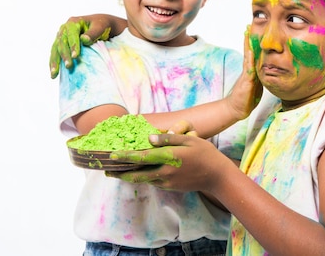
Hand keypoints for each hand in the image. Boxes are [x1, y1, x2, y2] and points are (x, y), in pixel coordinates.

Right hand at [49, 14, 126, 78]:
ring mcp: (61, 36)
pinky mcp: (61, 44)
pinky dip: (54, 63)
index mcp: (73, 22)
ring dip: (54, 62)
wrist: (98, 25)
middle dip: (64, 56)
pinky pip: (55, 53)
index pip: (72, 35)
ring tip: (54, 74)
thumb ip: (93, 33)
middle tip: (69, 66)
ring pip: (55, 49)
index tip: (75, 56)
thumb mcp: (100, 26)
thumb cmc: (101, 25)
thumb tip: (84, 40)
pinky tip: (53, 73)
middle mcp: (64, 29)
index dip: (73, 46)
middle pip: (62, 43)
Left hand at [106, 133, 231, 191]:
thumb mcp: (189, 140)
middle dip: (121, 173)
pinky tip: (139, 173)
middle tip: (107, 171)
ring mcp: (168, 182)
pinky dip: (143, 178)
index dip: (126, 156)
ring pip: (144, 180)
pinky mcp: (171, 187)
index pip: (142, 157)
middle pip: (137, 175)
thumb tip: (150, 137)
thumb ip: (169, 138)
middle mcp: (165, 172)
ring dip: (131, 177)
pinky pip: (153, 182)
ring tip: (119, 172)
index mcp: (169, 157)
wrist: (217, 176)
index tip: (113, 155)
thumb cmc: (204, 154)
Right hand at [225, 27, 262, 119]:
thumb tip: (268, 72)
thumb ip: (261, 77)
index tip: (253, 32)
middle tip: (247, 27)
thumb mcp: (256, 85)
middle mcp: (248, 70)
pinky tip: (250, 52)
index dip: (253, 44)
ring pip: (248, 58)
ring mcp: (247, 75)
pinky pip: (249, 69)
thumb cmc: (247, 98)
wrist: (237, 108)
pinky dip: (250, 60)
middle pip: (249, 52)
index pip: (253, 54)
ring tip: (247, 34)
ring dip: (248, 46)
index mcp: (252, 71)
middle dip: (248, 40)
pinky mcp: (247, 82)